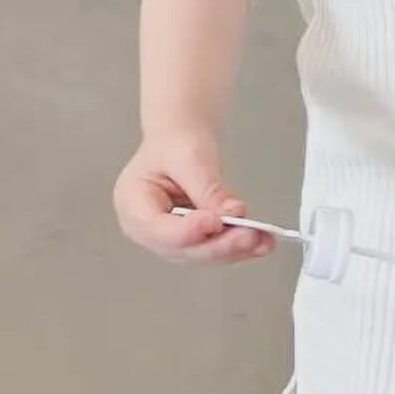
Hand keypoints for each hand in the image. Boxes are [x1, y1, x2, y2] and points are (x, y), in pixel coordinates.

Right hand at [113, 129, 276, 264]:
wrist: (181, 140)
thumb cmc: (175, 142)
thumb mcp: (189, 156)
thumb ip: (208, 188)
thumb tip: (232, 214)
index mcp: (132, 204)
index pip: (157, 228)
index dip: (187, 231)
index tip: (215, 221)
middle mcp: (146, 230)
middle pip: (182, 248)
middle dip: (219, 244)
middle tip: (249, 235)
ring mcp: (169, 240)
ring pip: (202, 254)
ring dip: (234, 249)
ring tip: (262, 239)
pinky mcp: (192, 243)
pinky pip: (215, 248)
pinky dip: (239, 246)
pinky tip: (262, 242)